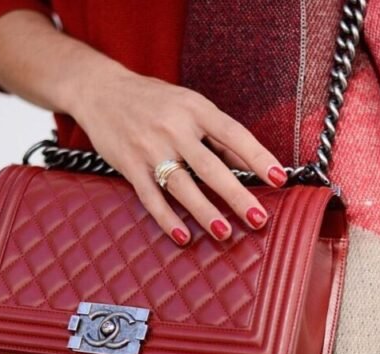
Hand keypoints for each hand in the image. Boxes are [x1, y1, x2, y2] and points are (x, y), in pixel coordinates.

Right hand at [68, 65, 286, 245]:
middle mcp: (174, 127)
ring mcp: (150, 146)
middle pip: (211, 166)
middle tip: (258, 218)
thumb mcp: (189, 106)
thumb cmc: (154, 100)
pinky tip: (183, 237)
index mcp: (196, 108)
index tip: (278, 178)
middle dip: (236, 195)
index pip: (234, 134)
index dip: (257, 157)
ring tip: (224, 233)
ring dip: (204, 212)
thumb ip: (217, 135)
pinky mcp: (129, 164)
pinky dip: (167, 218)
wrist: (100, 90)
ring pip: (182, 185)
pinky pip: (151, 197)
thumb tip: (251, 165)